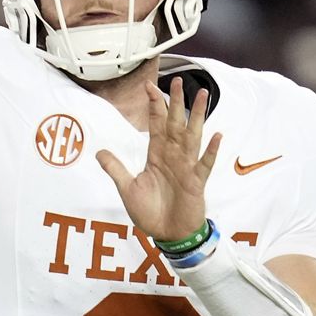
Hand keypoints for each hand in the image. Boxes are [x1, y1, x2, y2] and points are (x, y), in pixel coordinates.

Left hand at [97, 76, 221, 241]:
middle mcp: (173, 157)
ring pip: (193, 136)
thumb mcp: (127, 189)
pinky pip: (204, 164)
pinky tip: (216, 136)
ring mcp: (187, 168)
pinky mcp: (196, 183)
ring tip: (203, 95)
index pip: (155, 124)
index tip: (150, 86)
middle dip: (176, 102)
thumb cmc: (151, 213)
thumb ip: (116, 169)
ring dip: (197, 116)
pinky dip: (210, 151)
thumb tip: (99, 153)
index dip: (153, 106)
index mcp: (157, 156)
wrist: (168, 235)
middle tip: (178, 80)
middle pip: (175, 123)